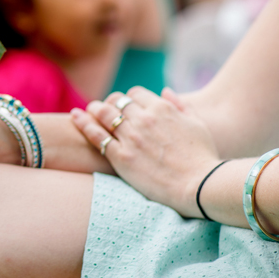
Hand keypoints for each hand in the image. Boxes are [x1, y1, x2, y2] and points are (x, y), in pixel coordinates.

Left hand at [71, 87, 220, 216]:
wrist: (199, 186)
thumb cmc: (202, 157)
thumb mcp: (197, 124)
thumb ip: (180, 105)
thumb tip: (165, 91)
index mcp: (162, 108)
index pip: (135, 93)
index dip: (128, 98)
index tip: (125, 106)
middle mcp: (144, 118)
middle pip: (116, 101)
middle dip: (109, 102)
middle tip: (103, 108)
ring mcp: (131, 137)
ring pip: (103, 113)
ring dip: (94, 109)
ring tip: (87, 111)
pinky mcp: (120, 156)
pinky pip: (96, 135)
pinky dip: (84, 123)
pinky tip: (76, 117)